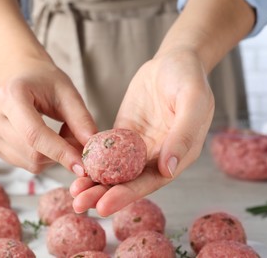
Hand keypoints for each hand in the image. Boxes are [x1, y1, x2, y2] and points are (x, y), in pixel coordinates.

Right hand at [0, 59, 96, 173]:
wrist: (20, 76)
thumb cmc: (45, 82)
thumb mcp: (68, 93)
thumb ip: (81, 119)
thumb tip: (91, 146)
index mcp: (11, 96)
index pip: (35, 134)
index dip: (60, 152)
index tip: (83, 166)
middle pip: (33, 153)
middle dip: (61, 153)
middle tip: (76, 139)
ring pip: (31, 163)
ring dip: (53, 157)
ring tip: (59, 134)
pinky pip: (25, 164)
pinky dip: (43, 158)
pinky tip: (45, 140)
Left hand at [70, 50, 214, 215]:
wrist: (173, 60)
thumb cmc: (189, 78)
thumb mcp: (193, 101)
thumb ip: (184, 134)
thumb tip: (168, 169)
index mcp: (178, 155)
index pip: (151, 181)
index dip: (128, 195)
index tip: (104, 206)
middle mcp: (158, 155)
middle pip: (129, 181)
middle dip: (104, 194)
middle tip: (79, 205)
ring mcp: (139, 146)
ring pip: (115, 169)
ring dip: (95, 181)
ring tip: (73, 192)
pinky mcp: (124, 134)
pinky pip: (107, 149)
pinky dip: (93, 159)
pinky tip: (76, 165)